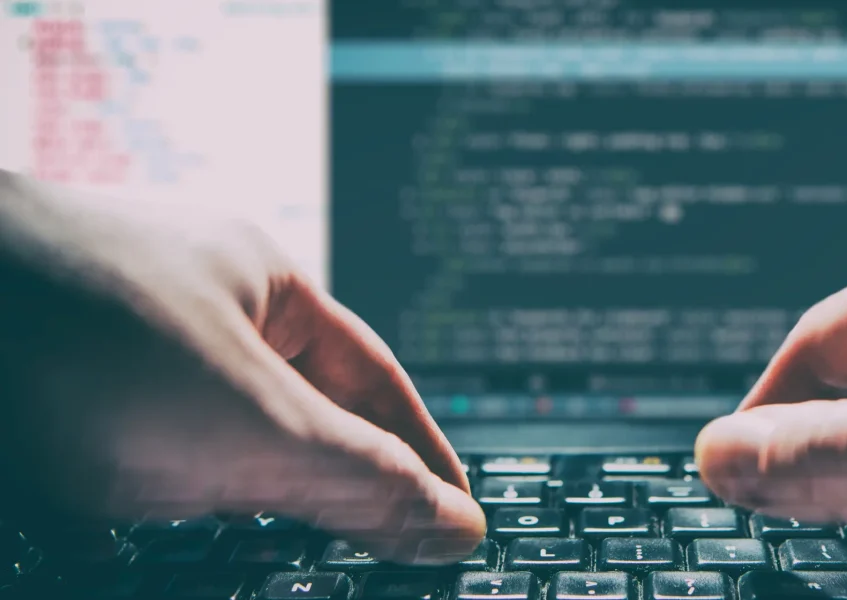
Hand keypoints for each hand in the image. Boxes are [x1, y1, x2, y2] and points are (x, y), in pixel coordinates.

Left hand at [0, 171, 483, 564]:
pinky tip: (183, 564)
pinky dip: (169, 530)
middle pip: (299, 423)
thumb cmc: (67, 334)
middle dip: (338, 499)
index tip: (458, 524)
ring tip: (290, 582)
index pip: (376, 381)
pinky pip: (138, 482)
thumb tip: (454, 524)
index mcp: (261, 283)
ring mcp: (117, 359)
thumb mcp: (247, 425)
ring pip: (214, 460)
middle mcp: (192, 312)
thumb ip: (360, 479)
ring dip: (250, 525)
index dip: (424, 455)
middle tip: (381, 571)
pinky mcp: (56, 410)